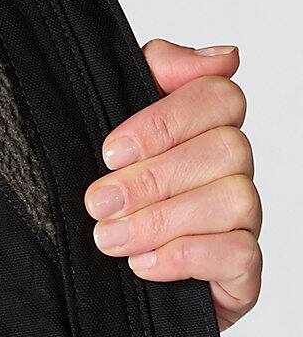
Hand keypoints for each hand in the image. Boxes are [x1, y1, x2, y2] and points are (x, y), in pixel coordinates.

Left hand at [84, 39, 262, 329]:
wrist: (94, 280)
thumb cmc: (110, 203)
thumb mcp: (112, 135)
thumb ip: (152, 78)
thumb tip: (219, 56)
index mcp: (203, 131)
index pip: (218, 97)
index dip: (166, 121)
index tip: (111, 152)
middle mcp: (231, 171)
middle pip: (228, 149)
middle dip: (153, 178)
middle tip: (98, 203)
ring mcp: (241, 221)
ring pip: (235, 198)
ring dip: (162, 220)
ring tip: (109, 239)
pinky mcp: (242, 272)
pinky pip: (240, 254)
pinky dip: (187, 256)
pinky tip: (143, 265)